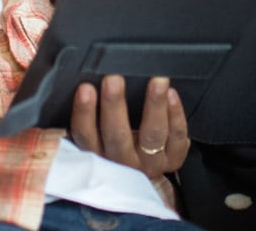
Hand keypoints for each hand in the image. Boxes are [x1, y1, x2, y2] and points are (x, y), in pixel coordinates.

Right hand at [69, 75, 189, 178]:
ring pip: (152, 136)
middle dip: (114, 105)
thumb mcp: (94, 139)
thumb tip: (78, 85)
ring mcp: (149, 163)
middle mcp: (122, 162)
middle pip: (117, 136)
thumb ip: (85, 119)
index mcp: (97, 155)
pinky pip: (177, 139)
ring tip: (156, 81)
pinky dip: (176, 116)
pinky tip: (172, 94)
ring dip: (154, 106)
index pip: (85, 136)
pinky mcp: (172, 160)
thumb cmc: (112, 145)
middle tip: (114, 79)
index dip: (84, 113)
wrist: (141, 177)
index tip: (85, 88)